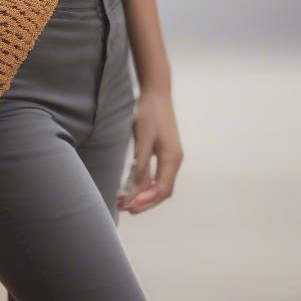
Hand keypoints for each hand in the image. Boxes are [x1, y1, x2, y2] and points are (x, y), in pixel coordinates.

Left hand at [117, 88, 182, 213]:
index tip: (130, 206)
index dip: (147, 201)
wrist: (156, 92)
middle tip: (126, 208)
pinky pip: (157, 174)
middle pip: (163, 190)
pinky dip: (145, 183)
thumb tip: (135, 189)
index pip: (162, 189)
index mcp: (172, 158)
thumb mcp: (143, 138)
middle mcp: (174, 160)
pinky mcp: (163, 151)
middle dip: (145, 202)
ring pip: (160, 183)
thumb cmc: (149, 113)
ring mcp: (170, 156)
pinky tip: (132, 186)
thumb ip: (140, 164)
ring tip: (125, 200)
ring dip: (144, 194)